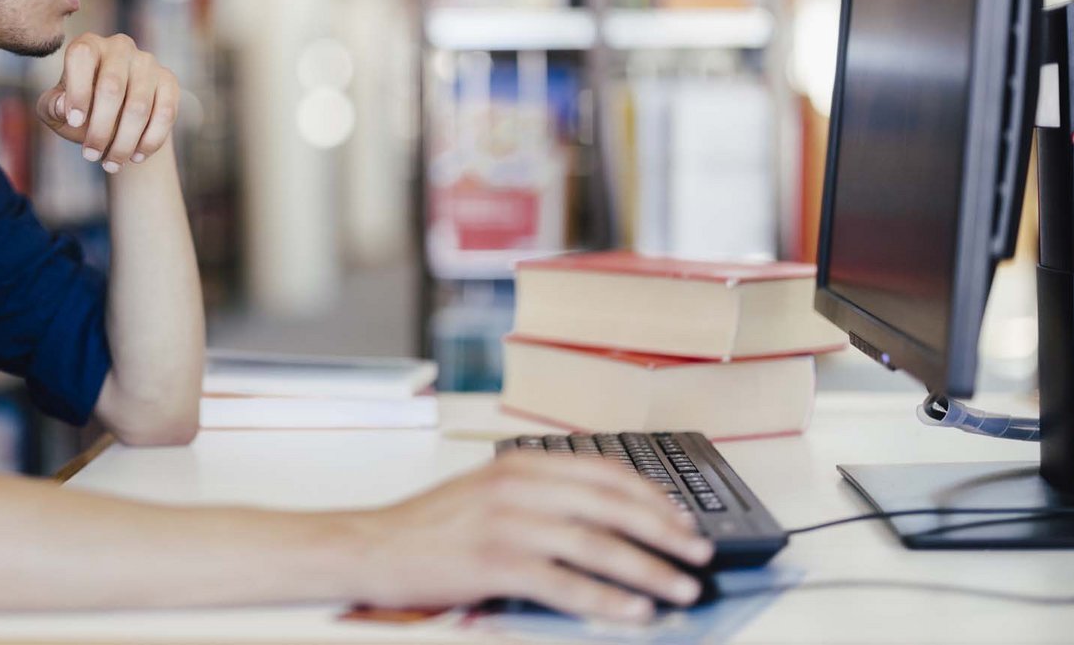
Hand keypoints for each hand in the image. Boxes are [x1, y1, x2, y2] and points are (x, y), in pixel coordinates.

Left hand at [36, 33, 179, 172]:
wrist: (117, 118)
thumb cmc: (81, 110)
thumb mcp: (56, 110)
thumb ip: (51, 105)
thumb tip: (64, 105)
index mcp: (88, 46)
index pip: (82, 57)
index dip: (78, 90)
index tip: (73, 122)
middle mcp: (119, 47)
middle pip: (111, 87)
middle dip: (100, 129)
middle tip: (90, 155)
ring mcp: (147, 63)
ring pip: (139, 106)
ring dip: (124, 142)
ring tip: (111, 164)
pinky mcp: (168, 81)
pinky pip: (165, 113)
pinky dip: (150, 140)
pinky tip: (136, 157)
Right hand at [350, 452, 713, 621]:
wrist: (374, 546)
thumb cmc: (433, 525)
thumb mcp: (490, 491)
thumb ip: (542, 494)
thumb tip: (606, 516)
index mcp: (523, 462)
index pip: (607, 472)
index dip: (654, 496)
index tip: (684, 517)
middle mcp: (520, 485)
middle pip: (613, 505)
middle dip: (666, 531)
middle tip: (698, 553)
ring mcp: (509, 524)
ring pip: (599, 545)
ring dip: (649, 570)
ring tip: (680, 589)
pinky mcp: (497, 563)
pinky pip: (566, 584)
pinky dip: (607, 600)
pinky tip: (634, 611)